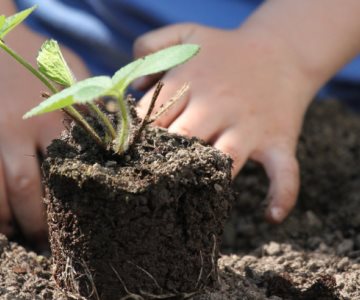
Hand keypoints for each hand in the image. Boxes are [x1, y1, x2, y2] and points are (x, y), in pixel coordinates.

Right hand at [0, 1, 87, 244]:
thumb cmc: (39, 55)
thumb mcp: (75, 75)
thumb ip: (92, 108)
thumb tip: (114, 138)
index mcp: (53, 121)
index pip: (65, 176)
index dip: (70, 209)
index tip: (78, 229)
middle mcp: (17, 132)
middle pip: (25, 191)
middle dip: (34, 226)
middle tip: (44, 246)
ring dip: (3, 222)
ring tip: (16, 239)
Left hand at [134, 23, 315, 222]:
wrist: (282, 50)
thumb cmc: (227, 50)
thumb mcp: (187, 34)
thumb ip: (151, 45)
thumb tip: (133, 85)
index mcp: (192, 82)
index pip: (153, 116)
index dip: (137, 137)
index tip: (126, 154)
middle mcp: (218, 106)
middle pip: (181, 139)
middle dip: (162, 160)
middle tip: (147, 180)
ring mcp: (249, 126)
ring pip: (224, 160)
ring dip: (207, 179)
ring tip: (189, 198)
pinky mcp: (278, 141)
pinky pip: (284, 172)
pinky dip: (282, 195)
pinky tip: (271, 216)